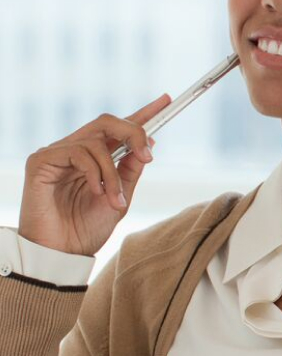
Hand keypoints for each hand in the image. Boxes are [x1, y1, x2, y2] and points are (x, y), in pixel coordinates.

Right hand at [17, 93, 171, 256]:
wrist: (62, 255)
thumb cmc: (86, 229)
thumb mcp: (121, 197)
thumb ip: (131, 169)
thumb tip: (149, 140)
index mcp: (95, 158)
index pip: (119, 128)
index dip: (143, 113)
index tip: (167, 100)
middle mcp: (75, 150)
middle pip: (107, 122)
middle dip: (134, 133)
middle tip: (149, 155)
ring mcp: (57, 154)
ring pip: (96, 142)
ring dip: (113, 173)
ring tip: (115, 199)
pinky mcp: (40, 161)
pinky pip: (77, 152)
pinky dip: (94, 172)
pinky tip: (95, 192)